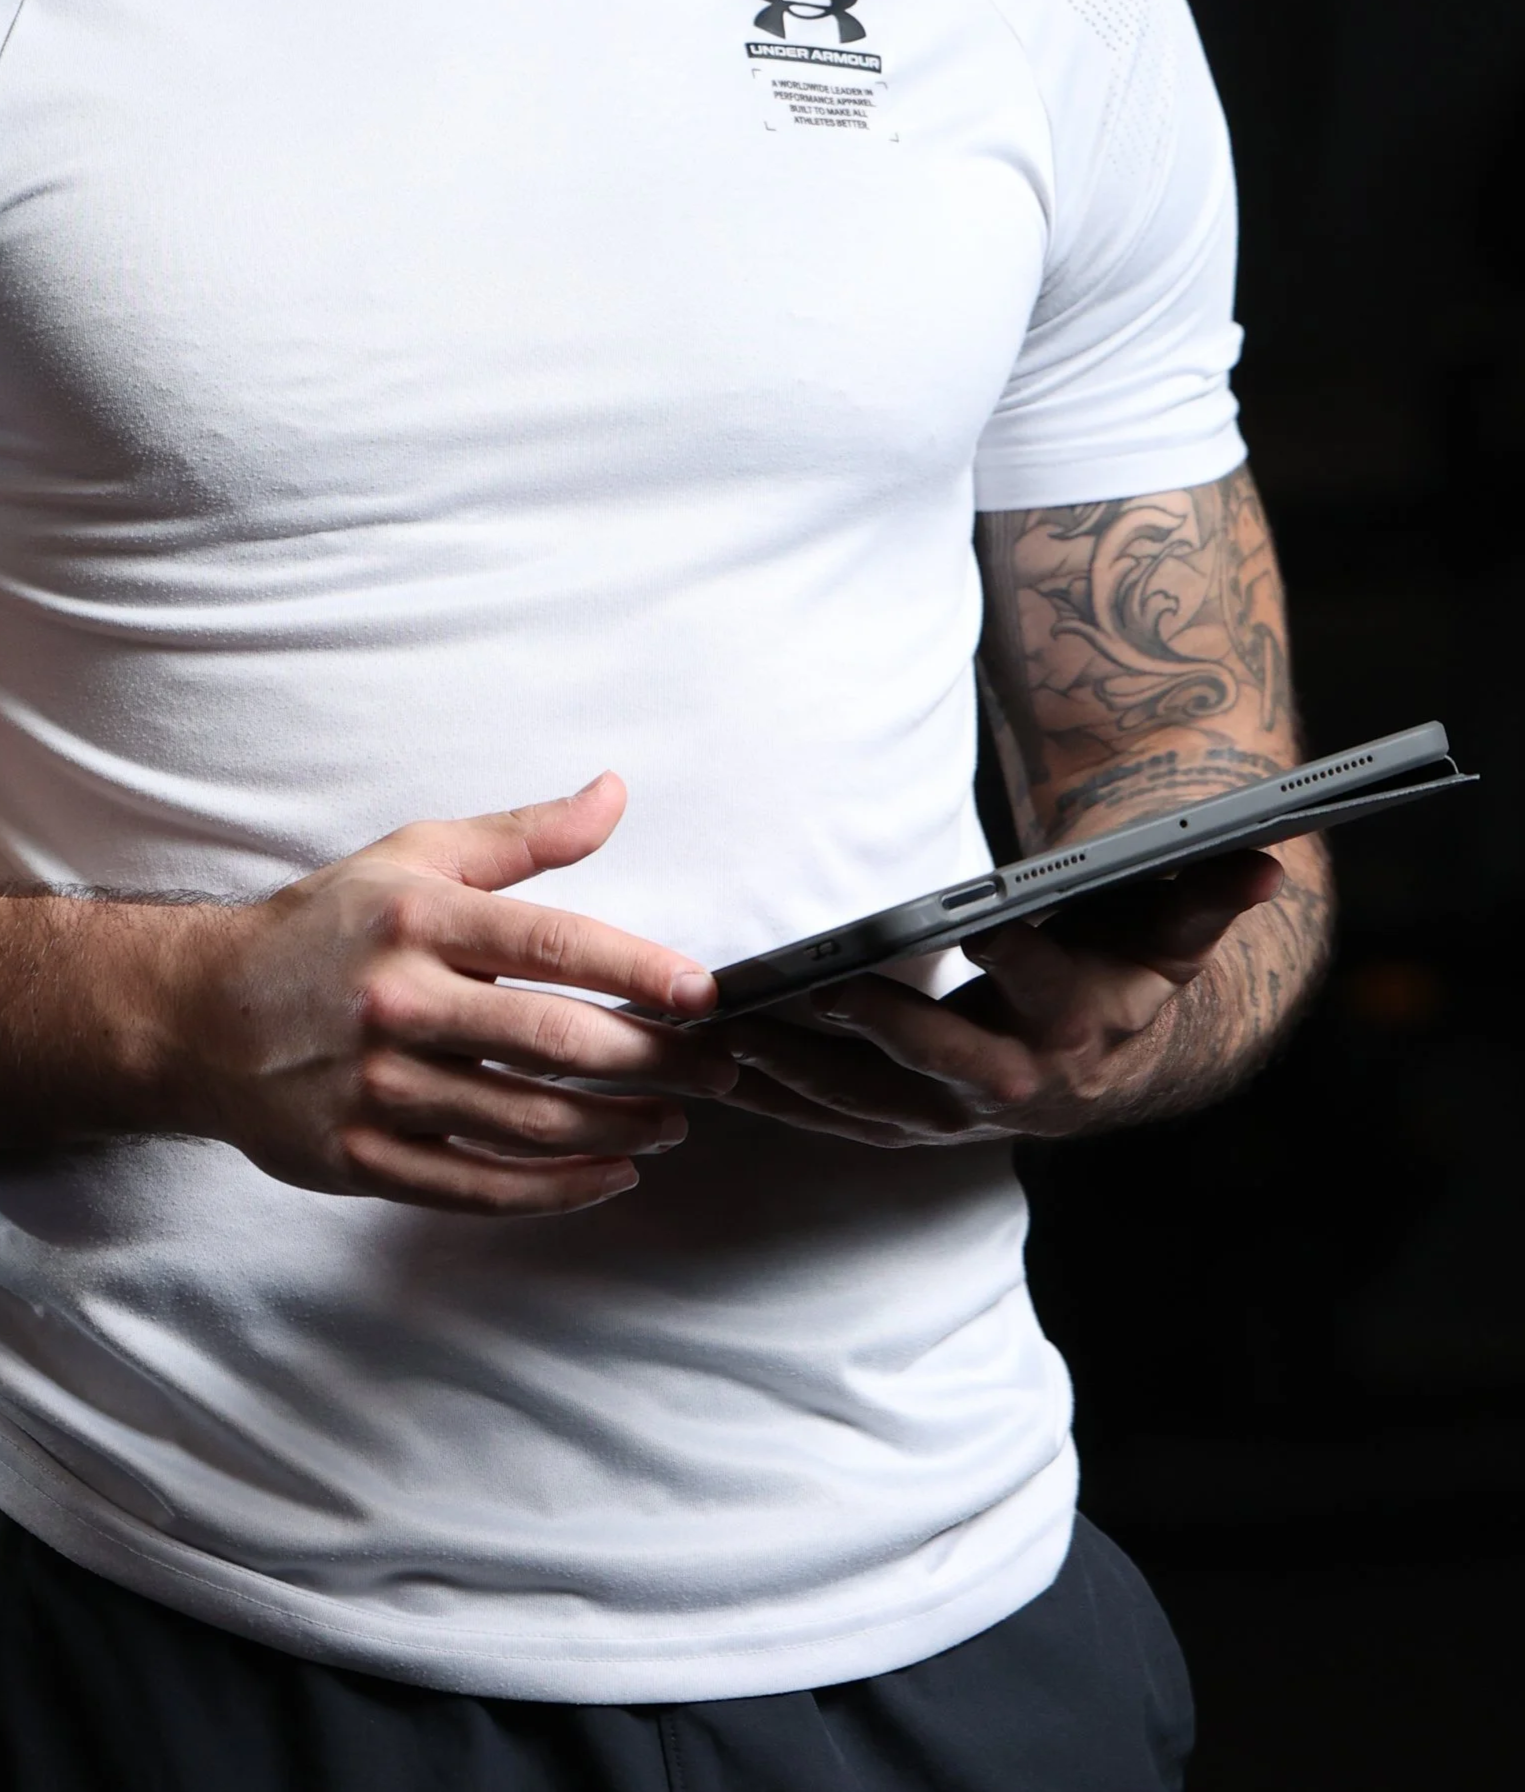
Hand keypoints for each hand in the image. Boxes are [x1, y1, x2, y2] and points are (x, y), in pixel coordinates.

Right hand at [159, 774, 733, 1214]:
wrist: (201, 1014)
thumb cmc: (324, 929)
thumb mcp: (413, 858)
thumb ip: (522, 836)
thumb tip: (615, 794)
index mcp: (416, 921)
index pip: (551, 944)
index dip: (638, 970)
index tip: (705, 993)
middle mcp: (398, 1004)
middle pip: (553, 1041)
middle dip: (654, 1058)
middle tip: (719, 1066)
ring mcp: (378, 1090)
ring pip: (528, 1122)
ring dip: (620, 1126)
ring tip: (675, 1118)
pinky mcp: (363, 1159)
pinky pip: (480, 1188)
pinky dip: (558, 1189)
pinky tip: (611, 1172)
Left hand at [708, 849, 1283, 1148]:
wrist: (1107, 1069)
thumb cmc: (1128, 974)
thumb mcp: (1171, 934)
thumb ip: (1208, 893)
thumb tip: (1270, 856)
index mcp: (1072, 1027)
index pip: (1046, 985)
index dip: (1018, 953)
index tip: (980, 921)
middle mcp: (1007, 1083)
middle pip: (937, 1057)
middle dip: (877, 1025)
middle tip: (815, 986)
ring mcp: (949, 1115)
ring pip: (864, 1099)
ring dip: (793, 1067)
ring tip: (728, 1026)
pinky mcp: (901, 1125)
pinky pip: (827, 1116)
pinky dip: (770, 1093)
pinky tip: (710, 1062)